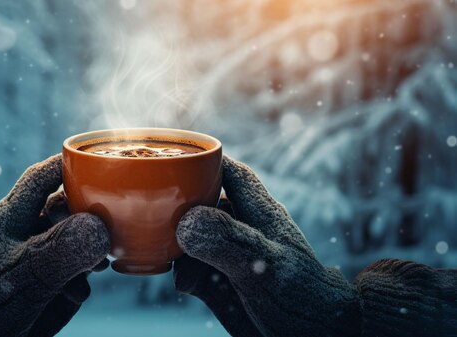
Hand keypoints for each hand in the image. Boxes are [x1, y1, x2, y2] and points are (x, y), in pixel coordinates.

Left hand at [0, 154, 109, 336]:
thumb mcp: (23, 274)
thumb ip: (61, 249)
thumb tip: (99, 227)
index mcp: (14, 216)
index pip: (43, 177)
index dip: (69, 164)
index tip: (100, 160)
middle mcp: (27, 230)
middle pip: (67, 203)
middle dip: (89, 212)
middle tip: (105, 228)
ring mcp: (38, 255)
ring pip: (77, 235)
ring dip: (92, 245)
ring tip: (97, 264)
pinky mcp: (47, 279)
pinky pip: (75, 266)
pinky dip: (84, 274)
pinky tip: (82, 286)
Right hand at [173, 156, 359, 336]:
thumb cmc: (301, 298)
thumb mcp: (263, 266)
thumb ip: (226, 240)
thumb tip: (185, 222)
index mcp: (258, 211)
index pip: (230, 172)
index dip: (205, 162)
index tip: (175, 160)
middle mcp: (240, 228)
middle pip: (200, 204)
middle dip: (178, 212)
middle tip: (158, 221)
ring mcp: (227, 255)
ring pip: (189, 237)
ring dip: (177, 249)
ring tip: (180, 268)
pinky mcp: (218, 281)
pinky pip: (189, 267)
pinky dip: (182, 273)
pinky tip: (187, 285)